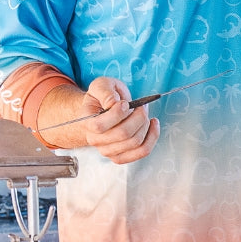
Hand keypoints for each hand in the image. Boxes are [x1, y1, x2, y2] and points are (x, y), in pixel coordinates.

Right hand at [44, 76, 159, 163]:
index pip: (100, 126)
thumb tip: (113, 103)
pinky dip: (152, 137)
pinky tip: (153, 124)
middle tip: (141, 106)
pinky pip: (142, 151)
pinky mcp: (121, 156)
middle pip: (122, 134)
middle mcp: (95, 140)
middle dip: (138, 117)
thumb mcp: (101, 85)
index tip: (126, 103)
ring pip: (134, 142)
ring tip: (144, 113)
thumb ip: (105, 92)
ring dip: (145, 125)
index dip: (116, 114)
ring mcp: (107, 150)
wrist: (103, 109)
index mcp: (87, 122)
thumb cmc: (103, 97)